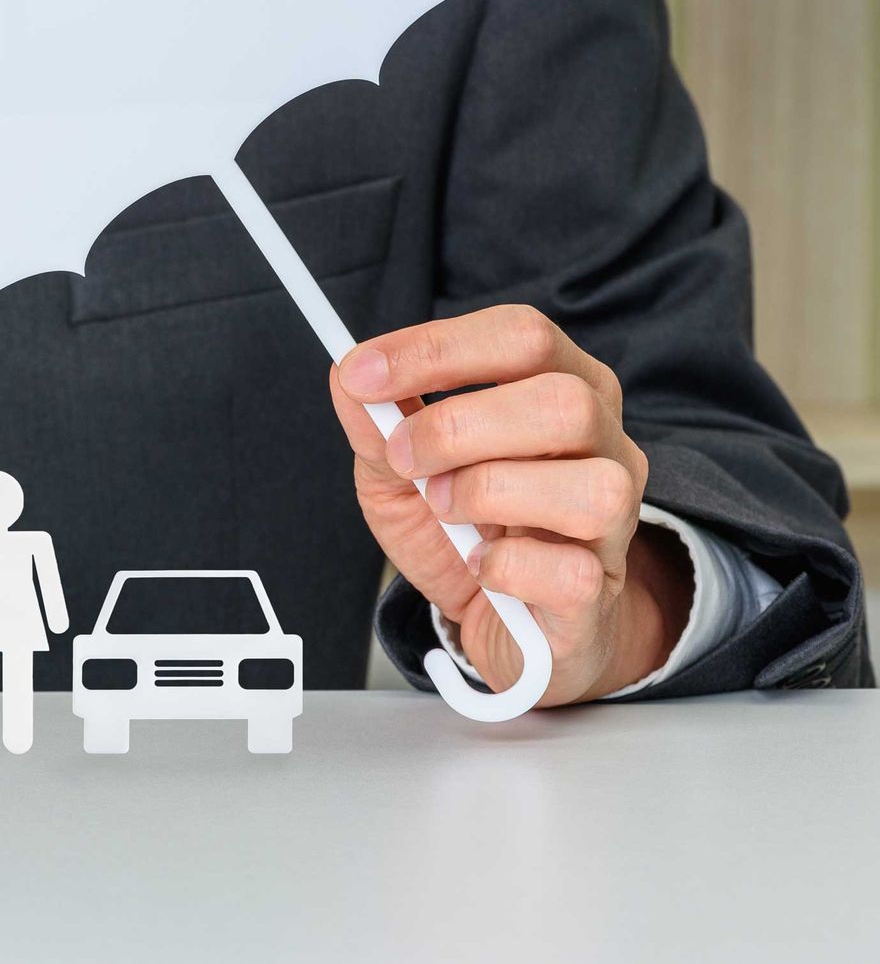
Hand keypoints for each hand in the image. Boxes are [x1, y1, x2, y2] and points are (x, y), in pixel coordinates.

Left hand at [329, 305, 692, 705]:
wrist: (506, 626)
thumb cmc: (464, 531)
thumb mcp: (402, 473)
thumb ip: (378, 426)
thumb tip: (347, 377)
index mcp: (563, 387)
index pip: (523, 337)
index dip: (437, 348)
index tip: (361, 373)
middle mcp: (605, 444)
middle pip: (564, 401)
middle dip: (458, 426)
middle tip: (403, 458)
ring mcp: (616, 519)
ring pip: (589, 486)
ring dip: (488, 493)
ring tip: (445, 510)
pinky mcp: (599, 591)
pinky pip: (570, 572)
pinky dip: (504, 568)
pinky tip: (479, 566)